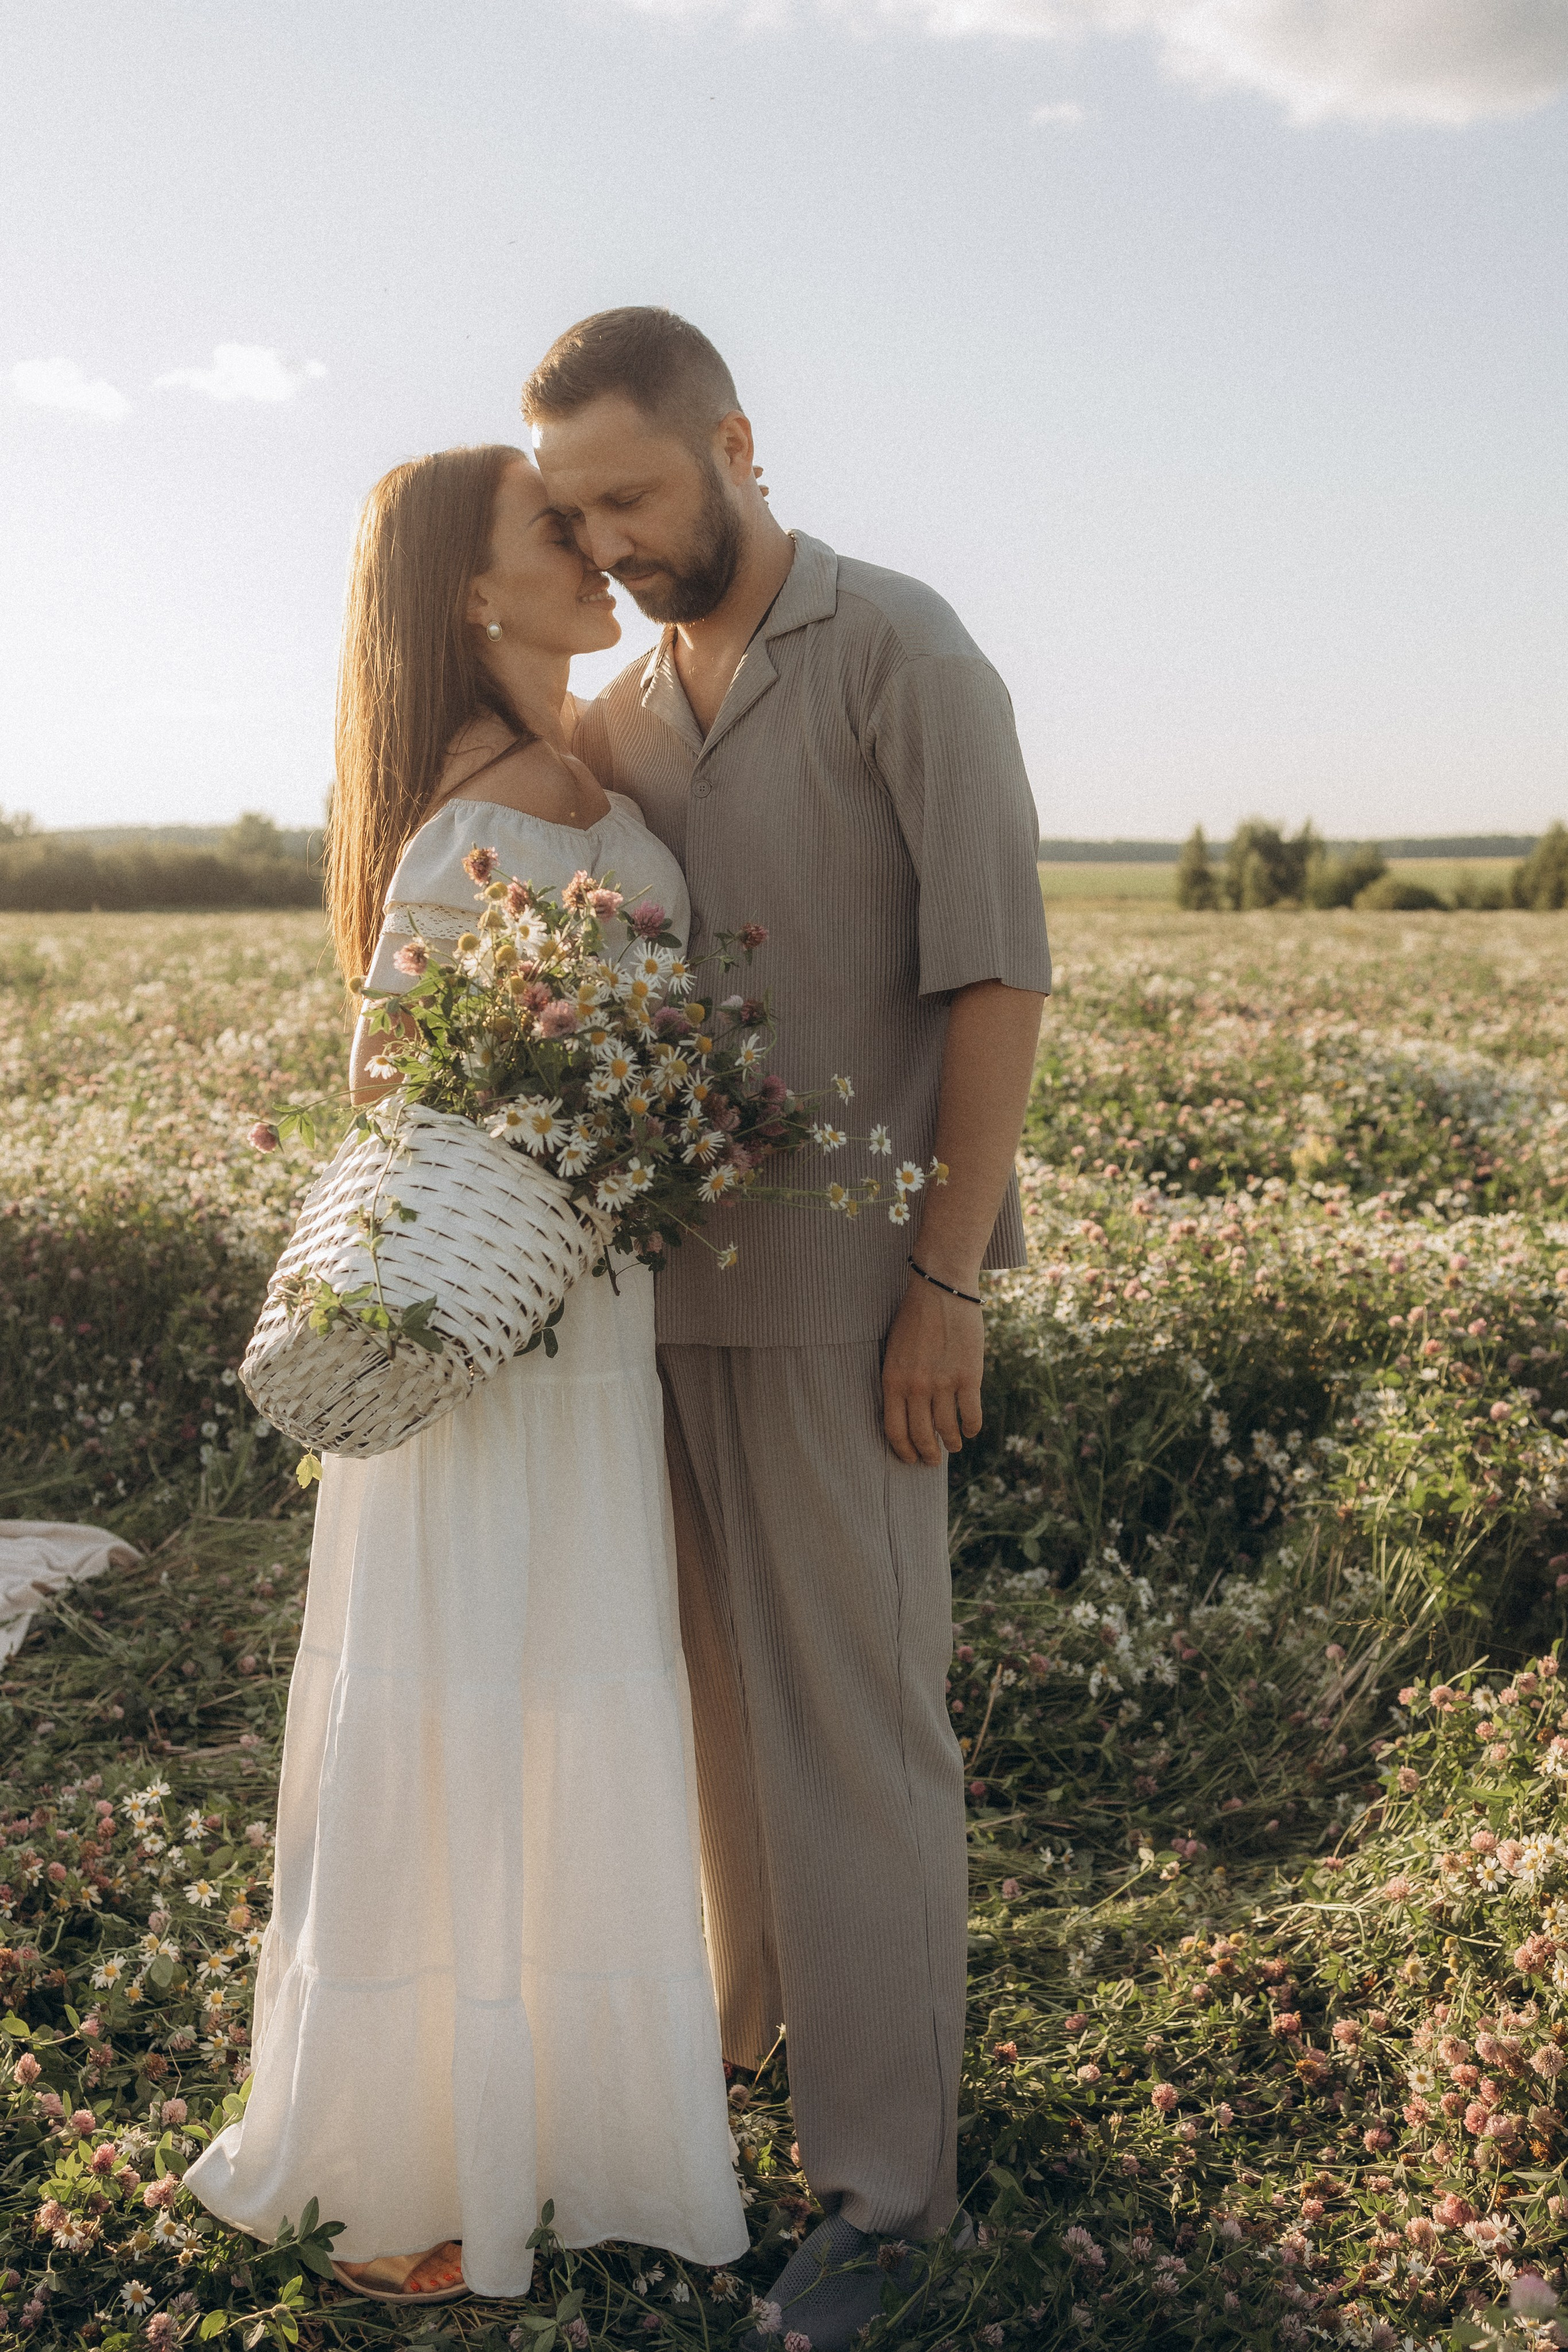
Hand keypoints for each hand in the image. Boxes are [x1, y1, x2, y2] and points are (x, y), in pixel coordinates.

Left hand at [882, 1275, 983, 1467]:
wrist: (941, 1290)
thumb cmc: (914, 1319)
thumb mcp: (894, 1351)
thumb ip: (899, 1382)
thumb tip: (908, 1413)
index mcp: (892, 1381)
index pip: (894, 1430)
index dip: (903, 1450)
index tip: (910, 1458)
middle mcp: (916, 1387)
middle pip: (921, 1435)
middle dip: (927, 1454)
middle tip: (932, 1461)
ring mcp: (943, 1382)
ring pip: (947, 1429)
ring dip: (952, 1442)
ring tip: (954, 1446)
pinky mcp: (968, 1376)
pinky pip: (971, 1414)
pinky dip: (972, 1427)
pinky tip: (971, 1430)